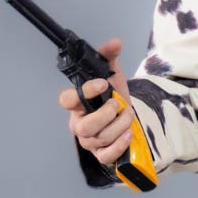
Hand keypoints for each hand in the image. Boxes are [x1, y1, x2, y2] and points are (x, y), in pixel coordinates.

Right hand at [58, 37, 136, 166]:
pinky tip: (128, 134)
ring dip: (120, 124)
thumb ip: (109, 57)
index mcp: (77, 104)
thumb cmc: (114, 97)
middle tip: (118, 104)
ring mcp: (89, 142)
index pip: (67, 100)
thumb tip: (115, 42)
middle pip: (84, 126)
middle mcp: (79, 124)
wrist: (130, 118)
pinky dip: (120, 144)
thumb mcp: (113, 75)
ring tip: (129, 114)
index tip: (102, 84)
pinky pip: (107, 155)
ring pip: (100, 138)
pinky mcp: (101, 154)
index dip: (84, 92)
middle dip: (106, 114)